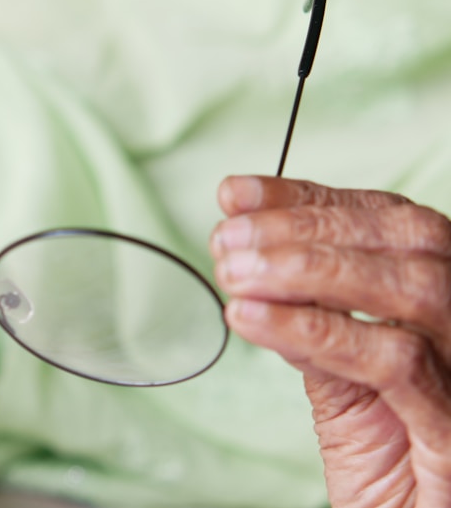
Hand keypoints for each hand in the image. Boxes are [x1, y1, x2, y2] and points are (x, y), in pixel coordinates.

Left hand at [211, 176, 450, 506]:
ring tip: (235, 273)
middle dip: (304, 226)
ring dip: (306, 269)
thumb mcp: (342, 383)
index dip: (308, 199)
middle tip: (227, 238)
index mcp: (441, 306)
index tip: (235, 194)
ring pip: (412, 287)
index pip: (386, 221)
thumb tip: (249, 262)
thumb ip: (311, 324)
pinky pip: (395, 361)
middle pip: (407, 238)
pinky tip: (252, 320)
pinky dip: (314, 330)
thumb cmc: (387, 463)